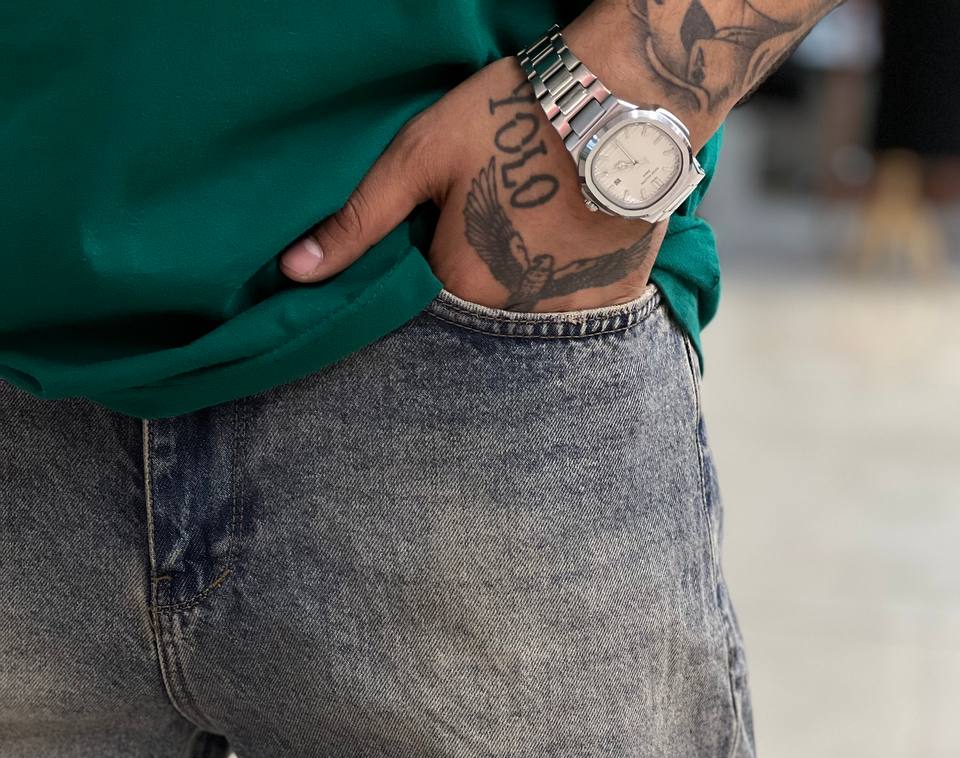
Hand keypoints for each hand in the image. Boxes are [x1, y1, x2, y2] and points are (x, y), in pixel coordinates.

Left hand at [279, 51, 665, 313]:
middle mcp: (512, 316)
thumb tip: (295, 274)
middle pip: (476, 316)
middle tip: (494, 224)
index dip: (427, 270)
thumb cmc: (509, 117)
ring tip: (533, 231)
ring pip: (526, 317)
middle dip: (473, 283)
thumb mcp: (418, 158)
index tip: (440, 234)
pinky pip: (576, 312)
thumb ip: (357, 222)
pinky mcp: (612, 298)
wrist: (621, 98)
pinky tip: (568, 244)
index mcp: (458, 287)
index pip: (422, 307)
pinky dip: (567, 287)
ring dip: (520, 288)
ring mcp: (567, 312)